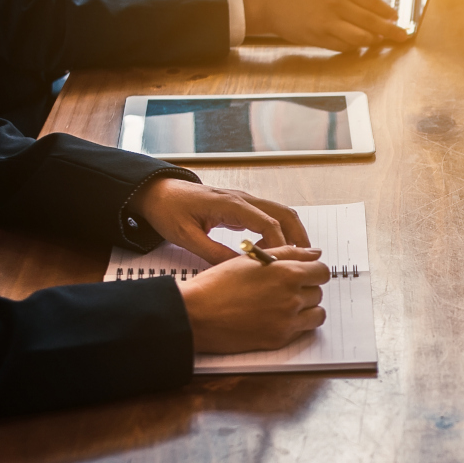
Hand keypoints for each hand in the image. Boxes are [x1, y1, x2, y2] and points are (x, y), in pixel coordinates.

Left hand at [128, 178, 309, 264]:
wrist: (157, 192)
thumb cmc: (169, 211)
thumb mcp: (186, 237)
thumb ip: (213, 253)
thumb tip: (237, 270)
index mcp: (230, 204)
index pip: (267, 223)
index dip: (279, 245)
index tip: (283, 265)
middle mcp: (242, 199)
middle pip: (284, 214)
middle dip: (299, 236)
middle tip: (306, 260)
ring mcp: (244, 200)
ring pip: (280, 213)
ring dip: (292, 233)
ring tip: (294, 258)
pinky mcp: (241, 206)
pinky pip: (268, 216)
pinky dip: (278, 232)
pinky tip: (270, 250)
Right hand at [178, 246, 330, 352]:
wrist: (195, 315)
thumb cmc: (218, 284)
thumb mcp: (251, 259)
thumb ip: (287, 253)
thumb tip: (315, 253)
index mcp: (287, 273)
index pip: (322, 271)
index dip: (312, 271)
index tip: (303, 273)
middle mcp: (292, 297)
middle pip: (319, 291)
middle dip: (307, 288)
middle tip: (286, 289)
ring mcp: (287, 320)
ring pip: (317, 313)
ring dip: (307, 308)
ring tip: (284, 304)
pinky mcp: (280, 338)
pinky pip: (304, 330)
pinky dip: (298, 324)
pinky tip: (279, 318)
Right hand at [240, 0, 408, 50]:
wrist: (266, 0)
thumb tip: (369, 7)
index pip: (371, 0)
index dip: (387, 12)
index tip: (397, 18)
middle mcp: (334, 3)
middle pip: (371, 21)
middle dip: (390, 31)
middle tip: (402, 36)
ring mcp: (327, 22)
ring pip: (360, 38)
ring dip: (372, 41)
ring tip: (378, 41)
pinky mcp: (318, 38)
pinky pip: (344, 47)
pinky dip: (353, 47)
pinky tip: (358, 45)